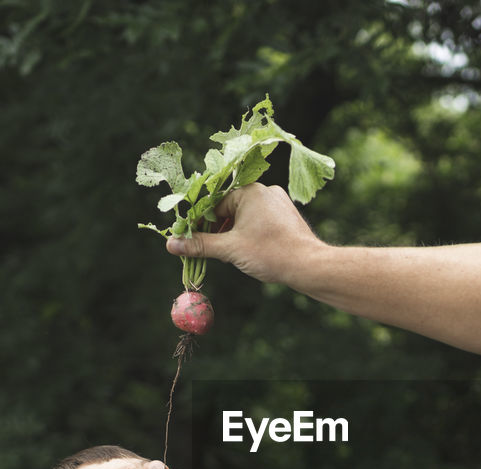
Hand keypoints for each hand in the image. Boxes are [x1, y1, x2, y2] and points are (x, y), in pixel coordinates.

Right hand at [164, 183, 324, 287]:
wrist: (309, 266)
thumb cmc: (271, 253)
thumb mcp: (229, 249)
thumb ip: (199, 245)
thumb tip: (171, 244)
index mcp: (249, 191)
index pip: (214, 204)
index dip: (199, 223)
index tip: (189, 239)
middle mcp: (264, 191)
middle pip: (228, 209)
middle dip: (216, 230)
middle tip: (205, 249)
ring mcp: (277, 202)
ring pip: (243, 216)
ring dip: (231, 233)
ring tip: (227, 253)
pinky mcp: (285, 215)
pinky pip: (259, 220)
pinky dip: (248, 233)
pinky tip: (246, 250)